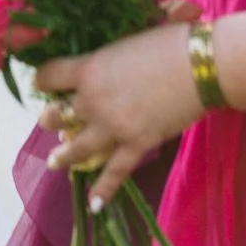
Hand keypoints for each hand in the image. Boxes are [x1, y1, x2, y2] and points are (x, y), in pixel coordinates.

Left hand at [36, 23, 203, 205]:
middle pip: (57, 116)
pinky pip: (115, 172)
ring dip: (63, 156)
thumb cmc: (169, 43)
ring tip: (54, 161)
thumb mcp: (126, 41)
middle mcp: (94, 101)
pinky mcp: (137, 144)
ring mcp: (114, 126)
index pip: (48, 77)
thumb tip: (99, 60)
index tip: (43, 83)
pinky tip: (92, 204)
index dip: (42, 80)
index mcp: (89, 69)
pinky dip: (103, 190)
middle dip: (51, 118)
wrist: (202, 65)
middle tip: (51, 122)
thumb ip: (106, 56)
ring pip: (77, 148)